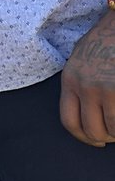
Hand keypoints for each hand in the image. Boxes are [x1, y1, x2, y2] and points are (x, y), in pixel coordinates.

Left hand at [60, 9, 114, 144]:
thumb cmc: (106, 40)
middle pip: (91, 131)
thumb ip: (79, 84)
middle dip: (106, 136)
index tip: (97, 140)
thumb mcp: (82, 59)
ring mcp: (103, 88)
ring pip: (111, 130)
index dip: (84, 137)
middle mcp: (83, 85)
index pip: (69, 121)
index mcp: (70, 78)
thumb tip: (86, 114)